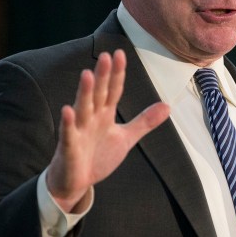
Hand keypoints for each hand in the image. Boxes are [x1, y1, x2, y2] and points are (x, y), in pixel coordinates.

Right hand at [46, 49, 169, 211]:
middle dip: (102, 76)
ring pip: (83, 108)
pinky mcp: (69, 147)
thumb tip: (167, 106)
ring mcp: (79, 131)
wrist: (76, 182)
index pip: (113, 90)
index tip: (120, 54)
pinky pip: (68, 133)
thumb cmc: (97, 156)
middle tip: (106, 56)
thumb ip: (144, 121)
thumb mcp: (126, 138)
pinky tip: (68, 110)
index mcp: (105, 115)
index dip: (117, 74)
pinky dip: (68, 123)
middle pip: (98, 94)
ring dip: (85, 92)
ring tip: (87, 74)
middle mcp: (91, 118)